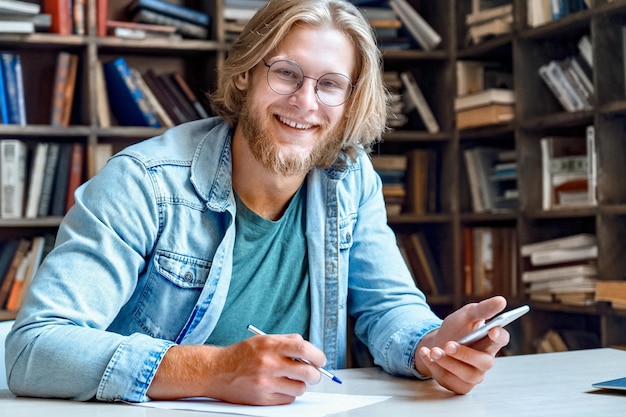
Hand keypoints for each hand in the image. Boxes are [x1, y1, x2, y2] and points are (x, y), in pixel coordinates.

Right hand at [148, 333, 325, 404]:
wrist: (216, 371)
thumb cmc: (241, 355)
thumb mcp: (262, 340)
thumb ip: (286, 341)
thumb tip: (308, 349)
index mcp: (270, 345)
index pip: (304, 348)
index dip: (317, 355)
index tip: (321, 360)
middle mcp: (268, 363)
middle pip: (307, 372)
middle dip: (315, 374)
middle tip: (313, 373)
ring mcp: (265, 383)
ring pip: (299, 388)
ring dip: (300, 385)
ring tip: (292, 380)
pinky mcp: (262, 399)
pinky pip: (288, 400)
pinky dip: (288, 394)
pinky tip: (279, 387)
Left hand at [414, 295, 509, 393]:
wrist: (436, 343)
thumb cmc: (456, 329)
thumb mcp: (466, 315)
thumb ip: (482, 309)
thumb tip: (501, 300)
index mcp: (490, 341)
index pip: (501, 339)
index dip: (498, 336)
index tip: (491, 330)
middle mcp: (485, 360)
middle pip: (484, 362)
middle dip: (465, 354)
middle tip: (449, 345)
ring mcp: (474, 375)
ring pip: (466, 374)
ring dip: (447, 362)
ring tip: (433, 351)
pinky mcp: (460, 385)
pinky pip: (449, 380)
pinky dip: (434, 367)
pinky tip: (426, 354)